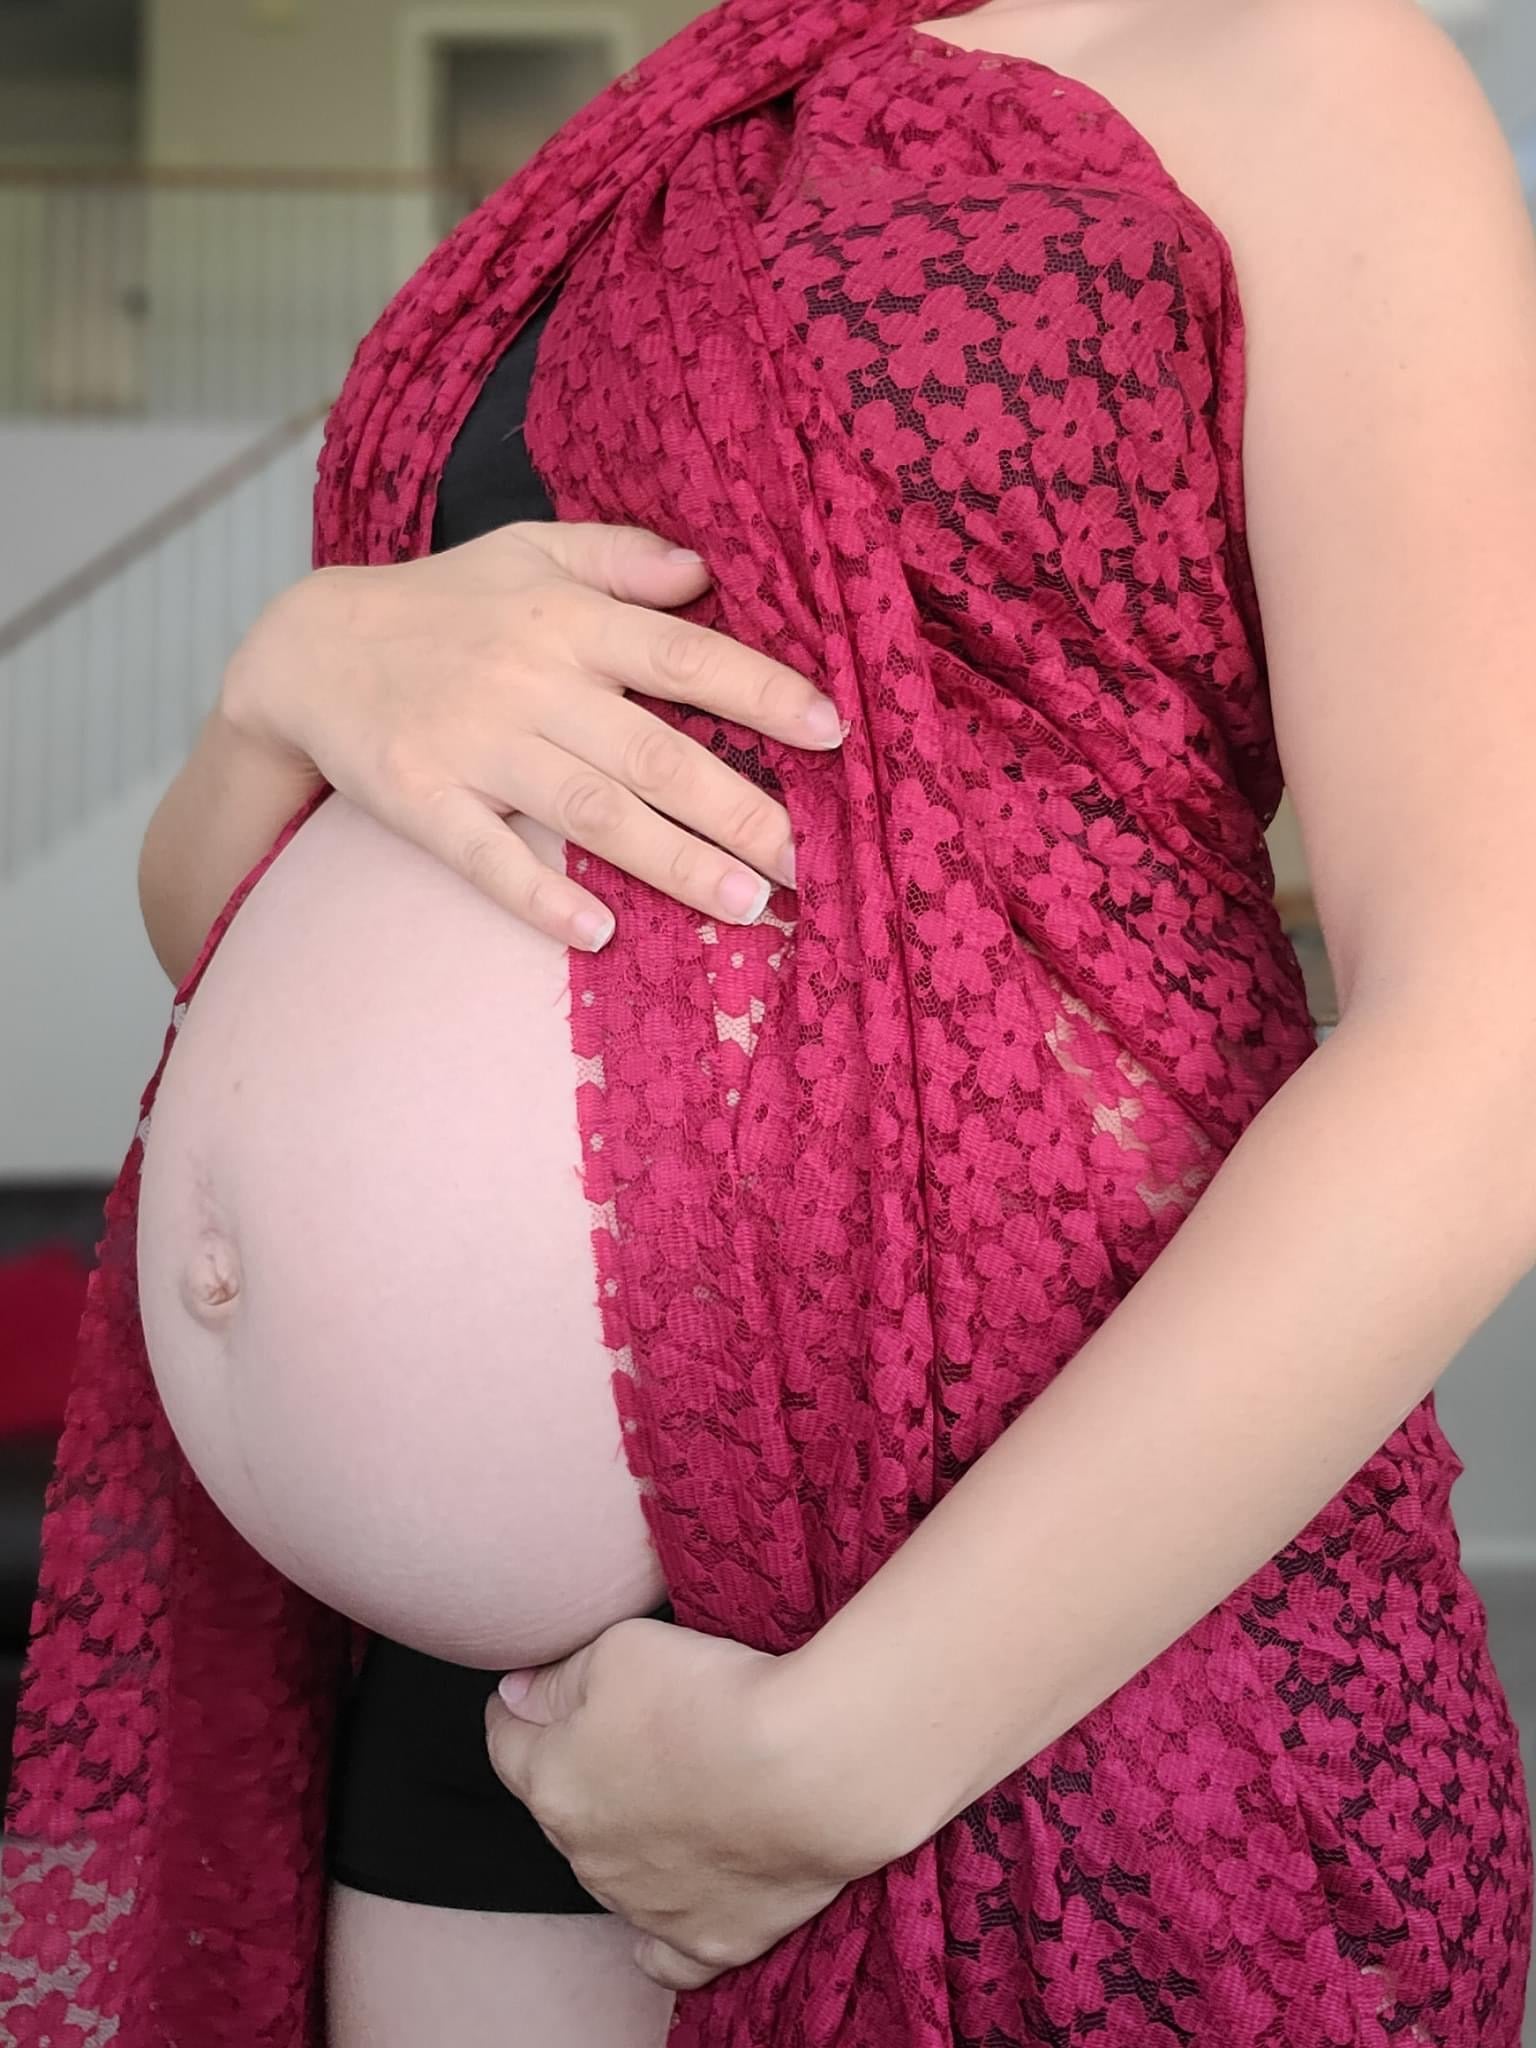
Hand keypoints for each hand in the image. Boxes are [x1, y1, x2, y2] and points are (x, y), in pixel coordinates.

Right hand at [221, 523, 842, 951]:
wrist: (306, 649)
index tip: (832, 732)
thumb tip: (705, 571)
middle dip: (739, 809)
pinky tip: (600, 934)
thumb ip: (618, 557)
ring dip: (672, 862)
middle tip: (811, 862)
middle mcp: (529, 683)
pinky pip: (487, 857)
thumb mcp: (527, 553)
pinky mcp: (421, 800)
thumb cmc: (440, 603)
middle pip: (652, 753)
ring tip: (748, 906)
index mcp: (566, 622)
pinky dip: (540, 897)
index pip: (683, 656)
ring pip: (590, 812)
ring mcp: (474, 746)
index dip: (761, 692)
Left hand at [484, 1618, 895, 1991]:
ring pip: (613, 1873)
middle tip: (626, 1729)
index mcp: (554, 1783)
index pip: (506, 1742)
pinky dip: (662, 1935)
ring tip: (670, 1794)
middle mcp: (587, 1857)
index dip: (517, 1707)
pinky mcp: (710, 1939)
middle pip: (563, 1806)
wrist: (807, 1767)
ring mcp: (647, 1907)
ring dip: (626, 1837)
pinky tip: (665, 1913)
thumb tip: (517, 1697)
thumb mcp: (618, 1649)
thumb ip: (556, 1679)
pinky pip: (669, 1956)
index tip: (530, 1691)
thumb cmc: (709, 1698)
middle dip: (580, 1769)